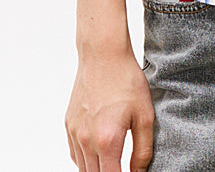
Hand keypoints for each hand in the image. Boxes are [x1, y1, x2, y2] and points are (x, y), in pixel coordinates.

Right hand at [65, 48, 154, 171]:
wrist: (103, 54)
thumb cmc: (126, 80)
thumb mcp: (145, 115)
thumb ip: (143, 150)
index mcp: (107, 141)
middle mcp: (86, 140)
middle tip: (123, 167)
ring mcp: (74, 132)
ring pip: (82, 168)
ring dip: (97, 170)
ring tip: (113, 163)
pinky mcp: (69, 124)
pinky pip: (75, 153)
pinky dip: (85, 160)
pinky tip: (99, 153)